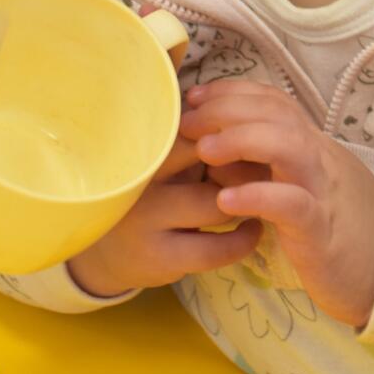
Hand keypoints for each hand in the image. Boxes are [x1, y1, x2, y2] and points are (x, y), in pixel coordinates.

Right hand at [67, 130, 261, 298]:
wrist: (110, 252)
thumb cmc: (151, 192)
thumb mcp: (164, 159)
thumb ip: (197, 137)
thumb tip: (254, 116)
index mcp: (143, 144)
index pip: (195, 123)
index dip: (231, 129)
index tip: (252, 136)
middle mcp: (140, 177)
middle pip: (207, 155)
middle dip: (242, 161)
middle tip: (263, 166)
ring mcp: (146, 219)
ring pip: (216, 203)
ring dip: (247, 200)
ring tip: (259, 197)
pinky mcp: (159, 257)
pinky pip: (216, 248)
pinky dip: (244, 238)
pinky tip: (251, 228)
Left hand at [181, 80, 373, 327]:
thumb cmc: (332, 230)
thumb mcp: (294, 188)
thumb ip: (259, 167)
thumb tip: (212, 150)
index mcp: (311, 147)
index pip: (273, 101)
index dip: (232, 92)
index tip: (195, 97)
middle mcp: (318, 159)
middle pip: (277, 113)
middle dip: (228, 108)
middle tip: (187, 122)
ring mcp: (322, 191)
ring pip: (290, 146)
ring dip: (243, 140)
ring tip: (205, 152)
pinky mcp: (321, 231)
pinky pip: (294, 205)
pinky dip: (259, 196)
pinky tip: (227, 199)